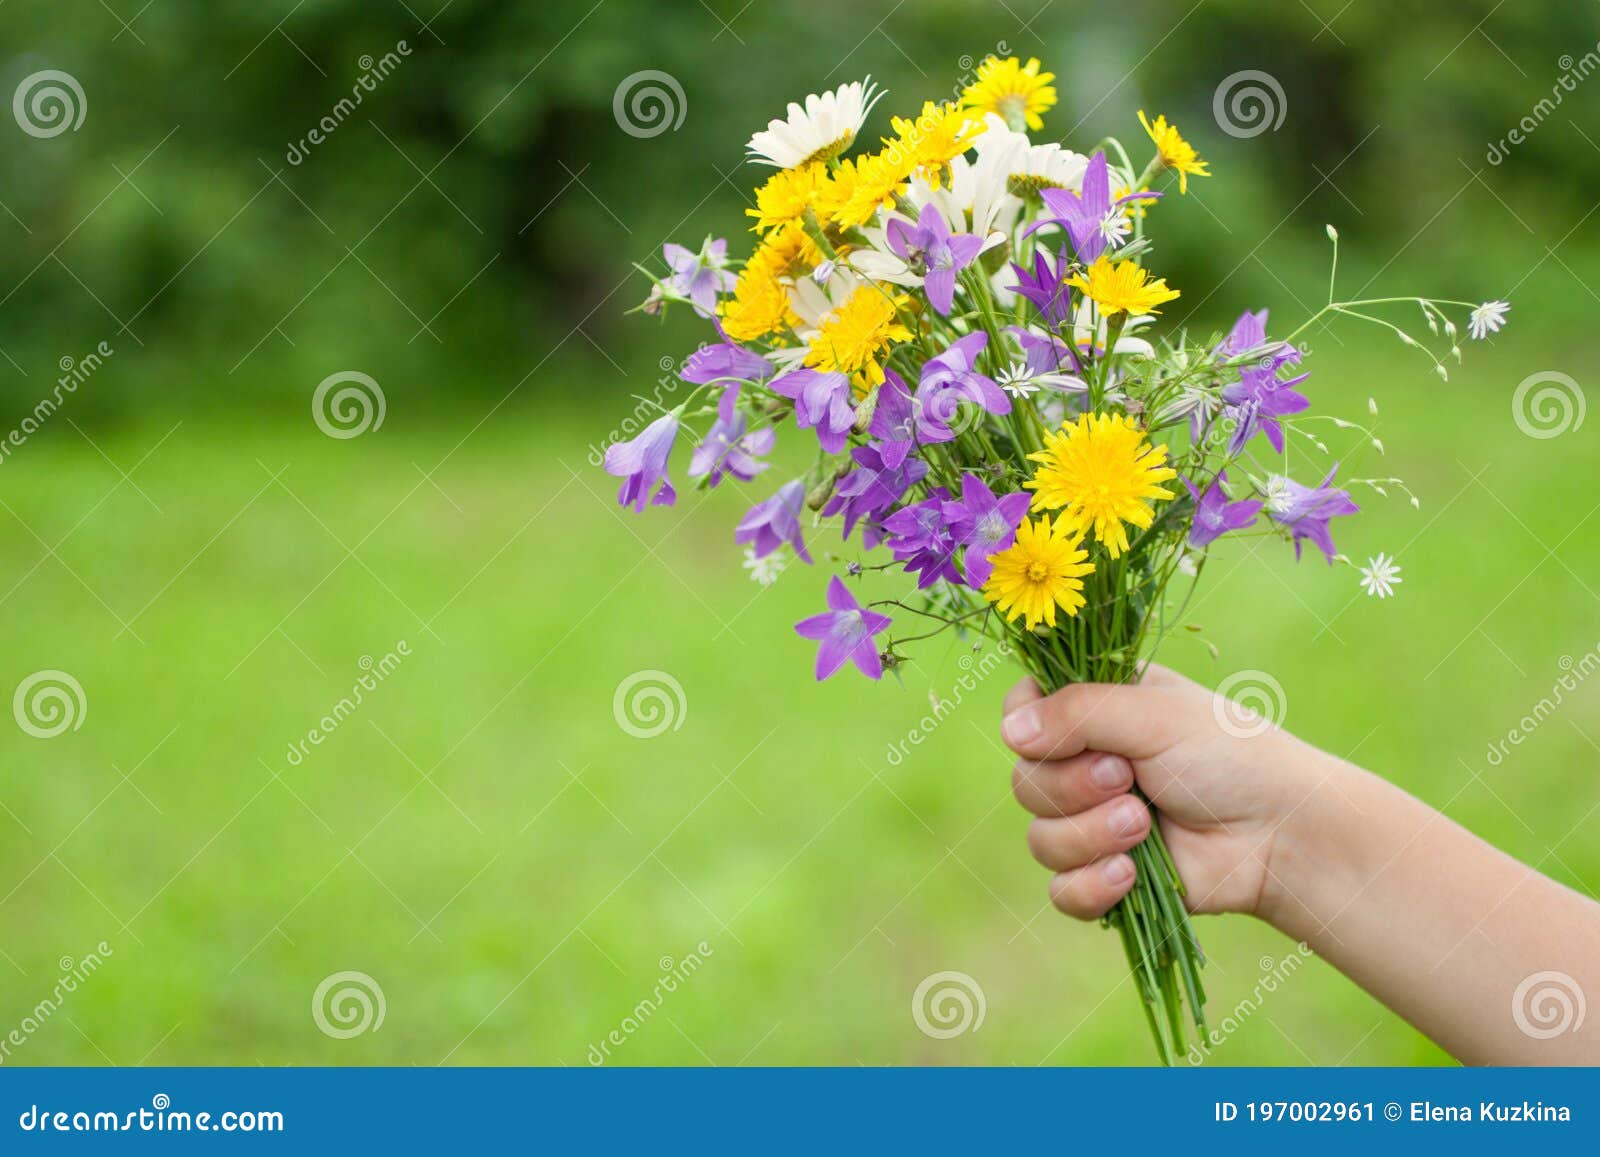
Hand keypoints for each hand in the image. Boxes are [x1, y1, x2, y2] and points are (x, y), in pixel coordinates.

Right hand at [1001, 665, 1324, 921]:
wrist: (1282, 834)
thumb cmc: (1230, 756)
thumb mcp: (1154, 716)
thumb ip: (1078, 714)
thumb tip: (1009, 732)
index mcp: (1095, 710)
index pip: (1021, 711)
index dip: (1028, 728)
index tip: (1056, 735)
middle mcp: (1086, 763)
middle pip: (1024, 781)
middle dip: (1071, 787)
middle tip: (1127, 778)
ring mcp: (1094, 823)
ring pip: (1039, 838)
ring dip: (1089, 835)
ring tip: (1145, 826)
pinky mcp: (1107, 877)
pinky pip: (1061, 891)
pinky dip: (1091, 885)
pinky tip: (1130, 875)